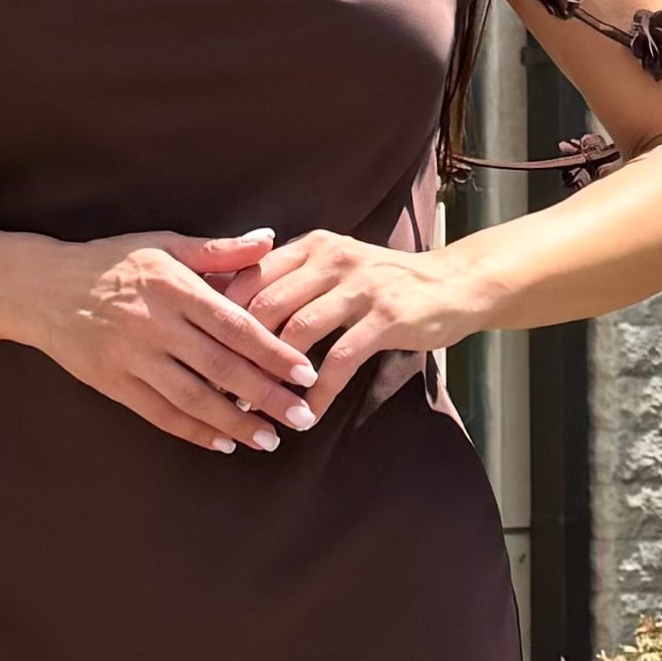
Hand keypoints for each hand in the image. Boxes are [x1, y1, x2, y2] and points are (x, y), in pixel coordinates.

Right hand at [0, 227, 324, 453]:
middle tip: (303, 417)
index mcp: (174, 287)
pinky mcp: (113, 383)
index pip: (235, 325)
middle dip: (266, 396)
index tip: (306, 374)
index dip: (273, 353)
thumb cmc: (111, 262)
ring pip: (193, 398)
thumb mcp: (164, 244)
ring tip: (269, 440)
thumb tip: (269, 240)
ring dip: (235, 423)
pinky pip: (160, 414)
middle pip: (221, 368)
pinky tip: (223, 444)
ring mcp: (132, 357)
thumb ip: (218, 251)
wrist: (42, 288)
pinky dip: (194, 432)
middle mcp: (155, 324)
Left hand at [243, 232, 472, 422]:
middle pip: (267, 304)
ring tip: (259, 408)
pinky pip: (339, 360)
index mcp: (313, 246)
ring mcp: (360, 287)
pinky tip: (307, 414)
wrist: (454, 283)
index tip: (207, 353)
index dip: (223, 317)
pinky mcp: (385, 318)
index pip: (251, 275)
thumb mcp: (338, 265)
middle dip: (241, 351)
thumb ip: (296, 279)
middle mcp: (332, 259)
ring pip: (298, 331)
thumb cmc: (387, 282)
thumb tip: (236, 312)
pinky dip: (317, 392)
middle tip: (223, 389)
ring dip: (274, 375)